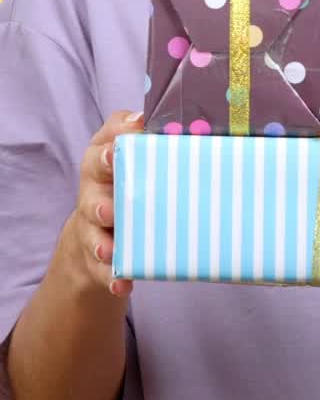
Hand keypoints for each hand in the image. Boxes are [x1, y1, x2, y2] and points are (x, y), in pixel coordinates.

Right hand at [63, 110, 143, 297]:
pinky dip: (112, 276)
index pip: (103, 145)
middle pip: (92, 188)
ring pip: (93, 231)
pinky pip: (102, 269)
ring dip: (101, 240)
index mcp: (104, 161)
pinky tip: (122, 282)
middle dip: (100, 195)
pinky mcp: (97, 257)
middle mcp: (94, 190)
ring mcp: (93, 226)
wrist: (101, 235)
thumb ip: (141, 137)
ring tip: (109, 249)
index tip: (120, 147)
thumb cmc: (127, 185)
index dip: (112, 143)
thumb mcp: (135, 158)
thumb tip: (147, 116)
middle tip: (109, 206)